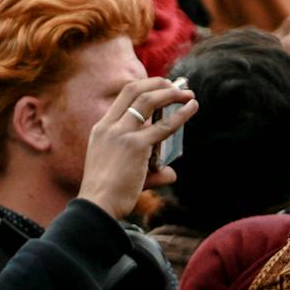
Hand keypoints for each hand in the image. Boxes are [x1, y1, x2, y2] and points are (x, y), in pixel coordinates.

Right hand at [76, 76, 196, 218]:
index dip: (144, 86)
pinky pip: (164, 126)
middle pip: (135, 90)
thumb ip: (148, 169)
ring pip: (148, 101)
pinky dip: (180, 114)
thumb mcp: (120, 172)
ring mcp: (122, 134)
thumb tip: (171, 173)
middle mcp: (110, 126)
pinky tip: (192, 108)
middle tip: (176, 86)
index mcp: (101, 128)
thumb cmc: (106, 195)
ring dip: (171, 94)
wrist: (97, 206)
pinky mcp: (136, 146)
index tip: (160, 87)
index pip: (123, 96)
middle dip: (158, 83)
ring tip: (188, 94)